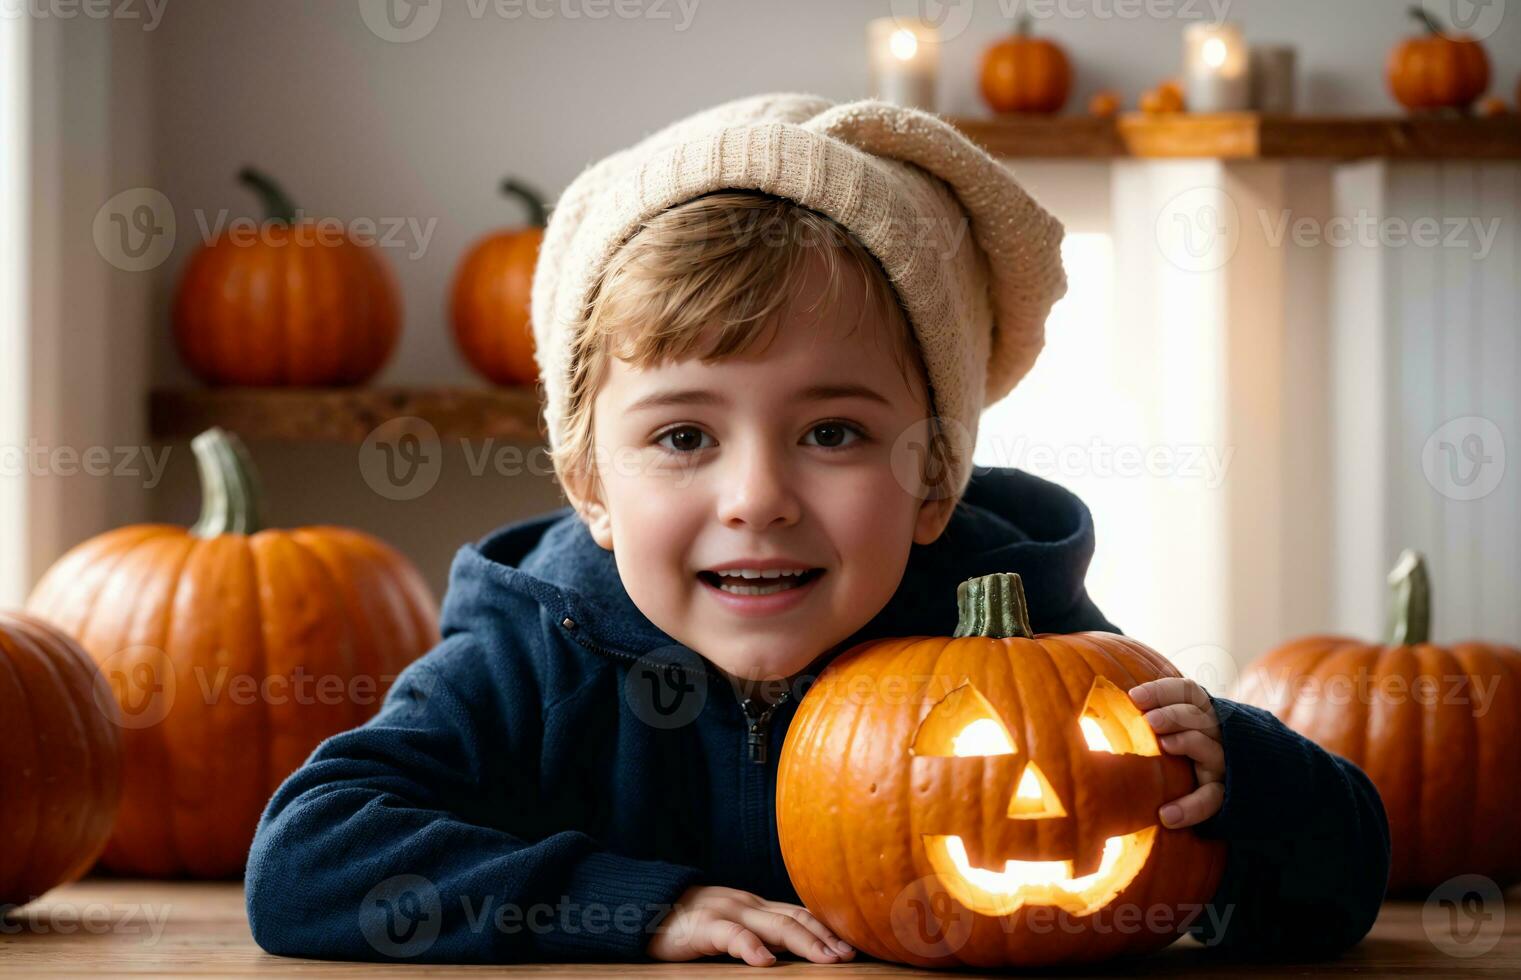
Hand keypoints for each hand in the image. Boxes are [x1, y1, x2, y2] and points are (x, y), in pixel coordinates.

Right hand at [647, 885, 855, 966]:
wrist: (645, 907)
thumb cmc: (690, 922)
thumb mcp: (731, 923)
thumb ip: (758, 932)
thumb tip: (794, 950)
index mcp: (756, 905)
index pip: (800, 913)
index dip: (827, 929)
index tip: (852, 946)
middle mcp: (748, 904)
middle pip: (796, 918)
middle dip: (826, 938)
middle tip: (849, 957)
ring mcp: (728, 911)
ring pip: (774, 924)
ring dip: (804, 943)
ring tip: (826, 960)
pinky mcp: (704, 926)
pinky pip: (731, 935)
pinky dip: (750, 947)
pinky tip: (764, 962)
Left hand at [1128, 678, 1224, 828]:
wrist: (1222, 790)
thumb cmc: (1177, 753)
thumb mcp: (1167, 730)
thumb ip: (1145, 717)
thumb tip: (1099, 705)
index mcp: (1199, 713)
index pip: (1188, 693)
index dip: (1163, 691)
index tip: (1134, 697)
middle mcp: (1214, 735)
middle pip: (1200, 717)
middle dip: (1174, 715)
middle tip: (1149, 720)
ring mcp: (1220, 764)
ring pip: (1210, 749)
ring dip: (1188, 743)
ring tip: (1164, 745)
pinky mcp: (1223, 794)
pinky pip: (1212, 799)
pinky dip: (1191, 807)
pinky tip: (1167, 815)